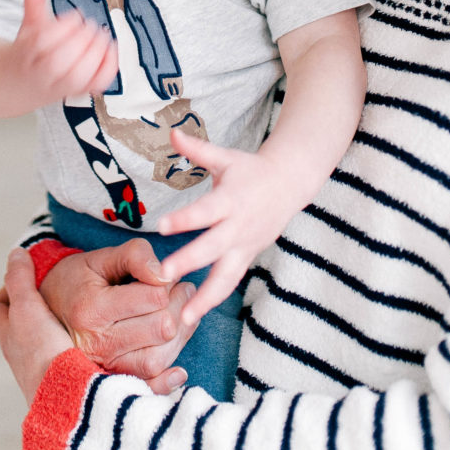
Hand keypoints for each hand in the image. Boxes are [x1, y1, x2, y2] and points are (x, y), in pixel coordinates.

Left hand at [0, 249, 78, 403]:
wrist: (64, 401)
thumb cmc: (42, 354)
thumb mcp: (28, 309)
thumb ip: (20, 281)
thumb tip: (16, 254)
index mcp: (10, 337)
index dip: (4, 291)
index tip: (23, 276)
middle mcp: (20, 357)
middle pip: (17, 329)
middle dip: (33, 312)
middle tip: (55, 296)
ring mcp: (41, 372)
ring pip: (41, 346)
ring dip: (57, 332)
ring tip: (80, 318)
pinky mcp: (63, 383)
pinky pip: (65, 362)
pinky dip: (77, 351)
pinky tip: (95, 344)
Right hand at [12, 0, 117, 106]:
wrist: (22, 84)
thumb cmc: (30, 52)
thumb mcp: (29, 26)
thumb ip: (34, 3)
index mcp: (26, 55)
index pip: (41, 43)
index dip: (62, 27)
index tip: (75, 16)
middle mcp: (41, 73)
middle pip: (58, 63)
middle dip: (79, 42)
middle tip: (91, 26)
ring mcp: (59, 86)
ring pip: (76, 78)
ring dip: (94, 55)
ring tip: (103, 37)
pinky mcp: (77, 92)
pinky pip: (94, 86)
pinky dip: (107, 69)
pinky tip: (112, 50)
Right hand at [40, 242, 193, 392]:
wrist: (44, 310)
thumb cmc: (76, 281)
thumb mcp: (99, 258)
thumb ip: (134, 256)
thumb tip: (165, 274)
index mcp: (93, 309)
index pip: (154, 298)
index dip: (169, 283)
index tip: (167, 276)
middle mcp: (97, 342)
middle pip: (161, 328)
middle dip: (179, 306)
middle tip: (182, 291)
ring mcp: (104, 366)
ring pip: (160, 358)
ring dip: (180, 336)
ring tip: (180, 314)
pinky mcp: (110, 381)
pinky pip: (147, 386)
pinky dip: (168, 379)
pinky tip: (177, 368)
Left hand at [157, 131, 307, 322]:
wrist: (289, 184)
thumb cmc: (250, 170)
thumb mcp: (226, 157)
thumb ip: (198, 149)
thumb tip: (172, 131)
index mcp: (231, 199)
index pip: (205, 211)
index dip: (184, 219)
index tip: (161, 226)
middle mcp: (238, 226)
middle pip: (213, 248)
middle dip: (189, 262)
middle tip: (164, 274)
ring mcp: (245, 246)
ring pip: (226, 277)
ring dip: (206, 299)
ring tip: (183, 319)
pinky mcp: (248, 257)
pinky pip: (231, 282)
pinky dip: (214, 299)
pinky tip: (193, 315)